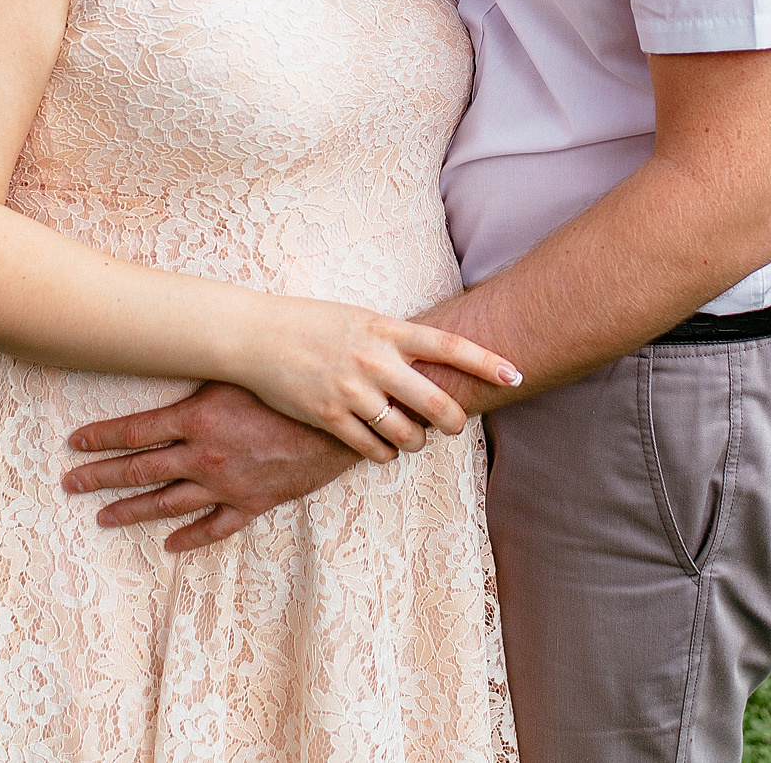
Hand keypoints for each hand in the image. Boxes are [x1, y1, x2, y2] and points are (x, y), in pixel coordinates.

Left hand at [64, 382, 361, 550]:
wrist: (345, 421)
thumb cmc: (293, 386)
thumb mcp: (239, 371)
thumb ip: (203, 378)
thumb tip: (170, 361)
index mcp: (198, 418)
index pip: (135, 431)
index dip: (100, 438)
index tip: (75, 443)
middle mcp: (205, 455)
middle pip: (140, 469)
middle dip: (100, 477)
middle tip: (70, 485)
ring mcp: (227, 484)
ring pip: (168, 502)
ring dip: (132, 509)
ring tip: (103, 517)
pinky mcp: (253, 502)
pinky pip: (215, 527)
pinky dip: (190, 537)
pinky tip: (169, 544)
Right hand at [234, 295, 518, 462]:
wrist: (255, 335)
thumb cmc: (311, 323)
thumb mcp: (359, 318)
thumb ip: (395, 338)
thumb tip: (432, 357)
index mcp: (386, 329)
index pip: (448, 346)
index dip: (486, 362)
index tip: (514, 374)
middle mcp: (374, 360)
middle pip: (435, 402)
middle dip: (454, 420)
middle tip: (455, 424)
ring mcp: (351, 390)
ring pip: (406, 433)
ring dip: (416, 441)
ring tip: (414, 437)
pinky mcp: (328, 416)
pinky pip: (371, 448)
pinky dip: (384, 453)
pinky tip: (382, 448)